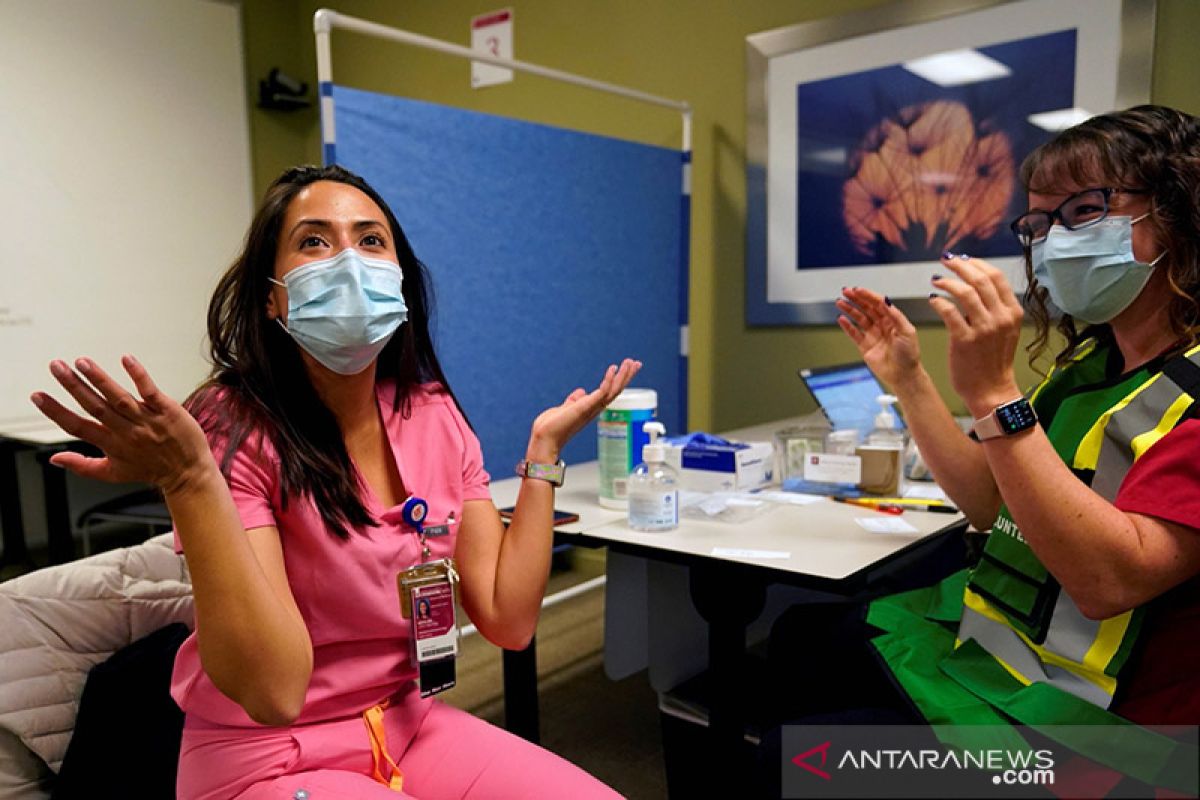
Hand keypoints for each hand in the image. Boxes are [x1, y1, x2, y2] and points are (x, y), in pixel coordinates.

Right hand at [29, 356, 214, 494]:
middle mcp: (127, 432)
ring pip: (119, 398)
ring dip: (100, 379)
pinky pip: (150, 392)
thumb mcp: (113, 473)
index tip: (38, 395)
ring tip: (82, 362)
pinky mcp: (168, 411)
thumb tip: (55, 459)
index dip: (56, 411)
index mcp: (111, 444)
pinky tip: (126, 360)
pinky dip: (138, 376)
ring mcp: (148, 420)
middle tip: (56, 367)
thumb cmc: (151, 470)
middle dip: (73, 386)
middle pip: (95, 407)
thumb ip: (82, 465)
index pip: (77, 426)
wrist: (188, 473)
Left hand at [526, 358, 641, 460]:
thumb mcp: (566, 407)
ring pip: (614, 390)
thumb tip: (581, 392)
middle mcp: (595, 408)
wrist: (545, 438)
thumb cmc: (553, 426)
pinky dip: (609, 380)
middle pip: (616, 390)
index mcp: (591, 407)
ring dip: (623, 376)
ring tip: (630, 362)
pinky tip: (613, 368)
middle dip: (627, 376)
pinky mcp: (586, 407)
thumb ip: (574, 400)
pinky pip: (602, 392)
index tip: (626, 368)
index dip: (619, 380)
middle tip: (636, 363)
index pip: (610, 391)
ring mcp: (592, 408)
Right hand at [836, 287, 922, 390]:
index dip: (868, 296)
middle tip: (846, 291)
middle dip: (856, 299)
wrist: (903, 375)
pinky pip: (854, 333)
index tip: (858, 290)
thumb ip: (895, 315)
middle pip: (867, 308)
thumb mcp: (907, 331)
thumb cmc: (909, 355)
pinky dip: (847, 326)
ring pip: (859, 318)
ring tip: (840, 302)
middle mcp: (882, 326)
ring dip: (849, 310)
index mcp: (893, 320)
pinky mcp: (865, 346)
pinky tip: (841, 319)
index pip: (879, 303)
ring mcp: (873, 335)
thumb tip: (885, 301)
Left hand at [928, 253, 1023, 415]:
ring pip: (965, 292)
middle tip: (945, 261)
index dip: (977, 263)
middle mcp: (1001, 317)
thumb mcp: (1004, 330)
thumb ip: (994, 307)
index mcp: (1012, 312)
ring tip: (936, 280)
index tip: (962, 259)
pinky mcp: (965, 340)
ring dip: (947, 281)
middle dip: (960, 266)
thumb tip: (973, 282)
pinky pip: (949, 311)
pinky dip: (939, 301)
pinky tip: (933, 299)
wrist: (991, 390)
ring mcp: (984, 329)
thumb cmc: (992, 359)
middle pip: (980, 280)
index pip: (996, 277)